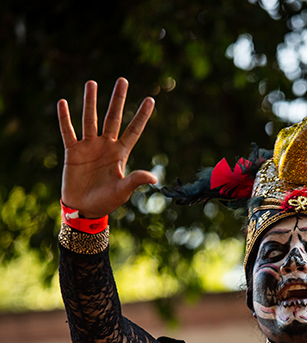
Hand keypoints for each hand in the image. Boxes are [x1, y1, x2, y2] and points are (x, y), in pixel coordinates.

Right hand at [57, 77, 156, 217]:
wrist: (83, 209)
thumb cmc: (106, 202)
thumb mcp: (122, 191)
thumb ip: (135, 180)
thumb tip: (154, 178)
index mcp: (120, 154)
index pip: (133, 130)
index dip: (142, 116)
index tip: (151, 99)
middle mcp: (105, 146)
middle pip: (112, 118)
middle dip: (118, 100)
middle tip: (122, 80)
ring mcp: (89, 147)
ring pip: (89, 119)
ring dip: (90, 102)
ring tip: (92, 83)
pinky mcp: (72, 151)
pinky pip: (68, 132)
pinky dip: (65, 118)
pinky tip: (63, 103)